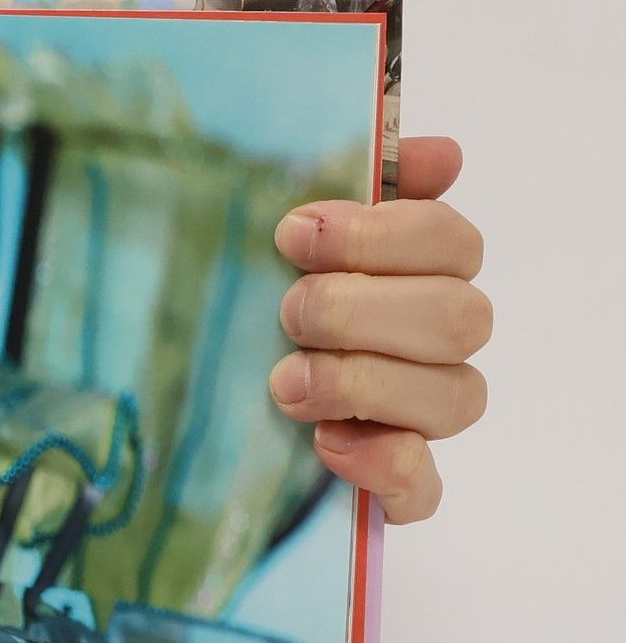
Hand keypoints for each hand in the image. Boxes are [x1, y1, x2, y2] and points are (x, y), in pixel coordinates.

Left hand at [267, 136, 489, 522]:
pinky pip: (423, 489)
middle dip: (363, 310)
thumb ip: (350, 188)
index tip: (293, 236)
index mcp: (418, 275)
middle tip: (288, 313)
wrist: (181, 403)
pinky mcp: (393, 486)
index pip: (453, 241)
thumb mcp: (271, 239)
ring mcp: (420, 420)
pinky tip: (327, 444)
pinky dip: (383, 467)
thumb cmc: (240, 305)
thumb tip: (441, 153)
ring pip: (457, 398)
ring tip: (287, 383)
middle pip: (461, 319)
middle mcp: (434, 347)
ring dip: (366, 382)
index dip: (381, 234)